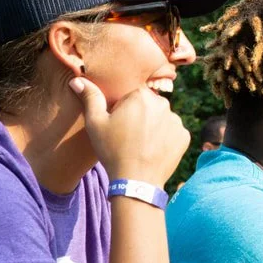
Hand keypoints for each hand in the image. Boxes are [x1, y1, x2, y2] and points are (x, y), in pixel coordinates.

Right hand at [68, 78, 188, 186]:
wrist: (136, 181)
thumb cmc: (113, 151)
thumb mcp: (95, 123)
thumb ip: (90, 98)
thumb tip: (77, 80)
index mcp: (141, 95)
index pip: (132, 96)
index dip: (122, 110)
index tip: (118, 125)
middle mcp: (163, 104)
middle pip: (149, 106)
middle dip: (140, 116)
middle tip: (128, 137)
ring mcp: (176, 121)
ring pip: (161, 119)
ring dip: (153, 127)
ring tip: (141, 146)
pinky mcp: (184, 137)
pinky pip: (173, 133)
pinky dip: (165, 140)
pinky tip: (153, 151)